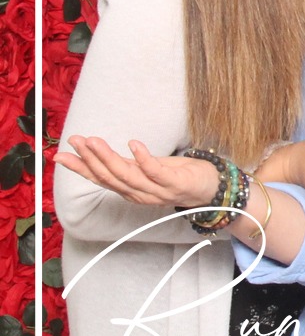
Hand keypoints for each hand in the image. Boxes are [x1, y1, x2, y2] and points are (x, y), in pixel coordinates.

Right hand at [55, 137, 216, 208]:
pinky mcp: (174, 183)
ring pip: (127, 175)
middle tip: (77, 141)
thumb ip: (125, 164)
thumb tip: (100, 151)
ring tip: (95, 141)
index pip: (101, 179)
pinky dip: (143, 158)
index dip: (80, 168)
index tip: (60, 155)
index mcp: (131, 190)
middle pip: (110, 177)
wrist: (212, 188)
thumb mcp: (146, 169)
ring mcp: (157, 190)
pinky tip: (133, 143)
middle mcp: (140, 194)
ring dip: (109, 158)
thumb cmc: (177, 175)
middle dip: (91, 159)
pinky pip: (155, 171)